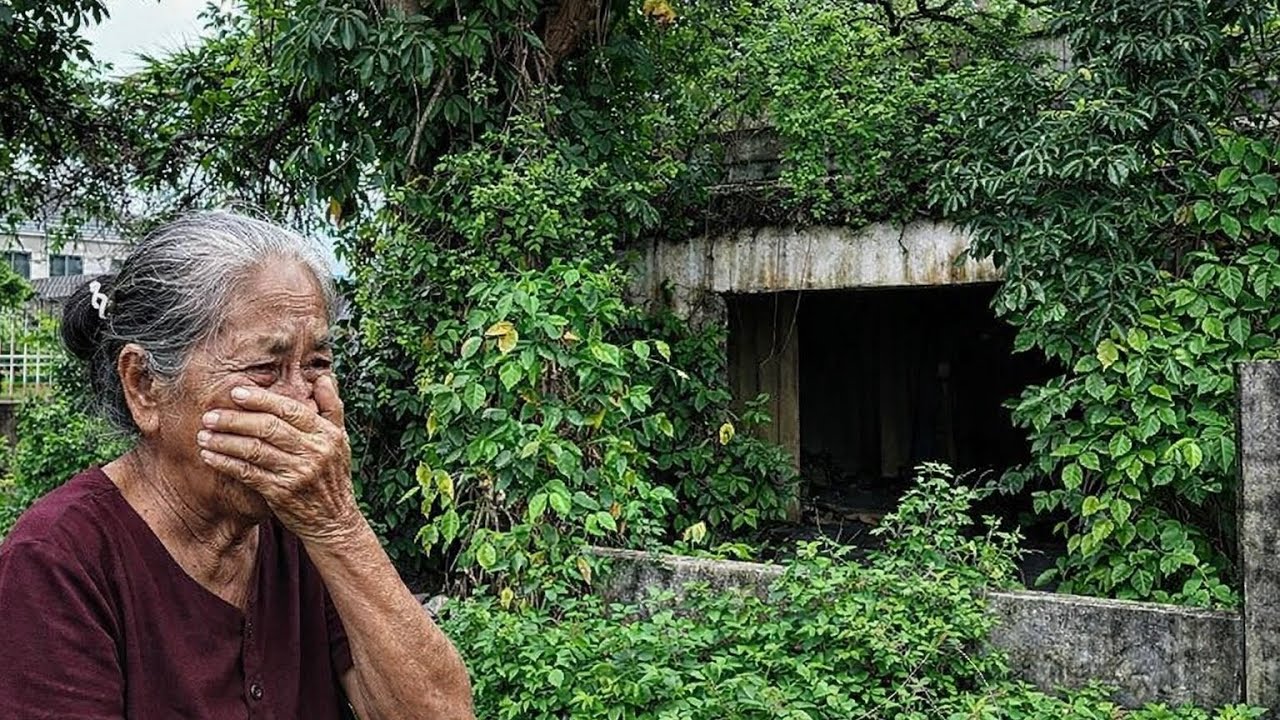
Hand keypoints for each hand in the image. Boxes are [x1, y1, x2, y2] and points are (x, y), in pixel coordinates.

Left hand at [196, 374, 361, 542]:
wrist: (334, 521)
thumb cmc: (333, 477)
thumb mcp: (341, 440)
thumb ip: (332, 407)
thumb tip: (323, 377)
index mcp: (326, 435)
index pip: (290, 410)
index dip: (261, 400)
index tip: (236, 393)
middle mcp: (312, 452)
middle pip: (268, 428)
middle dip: (235, 419)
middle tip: (210, 415)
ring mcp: (297, 473)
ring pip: (254, 450)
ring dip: (225, 441)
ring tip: (204, 435)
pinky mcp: (281, 493)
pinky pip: (248, 473)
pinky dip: (226, 463)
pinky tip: (211, 456)